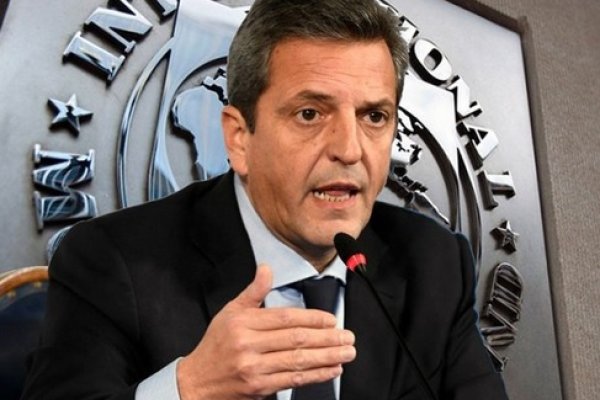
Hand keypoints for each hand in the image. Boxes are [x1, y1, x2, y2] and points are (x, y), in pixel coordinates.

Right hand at [177, 264, 355, 399]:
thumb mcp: (230, 312)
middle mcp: (248, 345)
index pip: (285, 318)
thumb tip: (266, 269)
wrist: (197, 382)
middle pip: (296, 339)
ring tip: (346, 352)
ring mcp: (254, 368)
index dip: (312, 318)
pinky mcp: (259, 388)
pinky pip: (293, 381)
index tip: (332, 319)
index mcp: (243, 323)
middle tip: (348, 336)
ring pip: (298, 360)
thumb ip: (253, 292)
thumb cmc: (216, 345)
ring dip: (327, 356)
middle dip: (327, 338)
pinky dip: (316, 375)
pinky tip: (331, 370)